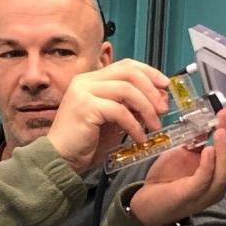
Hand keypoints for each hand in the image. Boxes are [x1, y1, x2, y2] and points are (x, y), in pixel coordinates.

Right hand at [47, 60, 168, 174]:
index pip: (126, 66)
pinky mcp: (85, 107)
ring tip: (155, 126)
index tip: (165, 86)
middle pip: (129, 72)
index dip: (150, 73)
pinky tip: (139, 137)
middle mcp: (85, 81)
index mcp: (91, 80)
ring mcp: (83, 92)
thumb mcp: (113, 120)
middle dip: (152, 89)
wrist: (60, 159)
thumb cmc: (84, 143)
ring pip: (127, 89)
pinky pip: (119, 111)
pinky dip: (134, 125)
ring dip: (146, 108)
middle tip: (163, 108)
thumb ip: (131, 106)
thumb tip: (158, 99)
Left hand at [129, 109, 225, 225]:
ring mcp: (205, 193)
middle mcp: (216, 184)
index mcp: (216, 173)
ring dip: (224, 150)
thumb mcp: (183, 155)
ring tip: (221, 130)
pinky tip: (207, 150)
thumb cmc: (166, 180)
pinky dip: (207, 166)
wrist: (146, 203)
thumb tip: (206, 122)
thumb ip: (196, 142)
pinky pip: (203, 181)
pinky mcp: (190, 197)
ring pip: (223, 172)